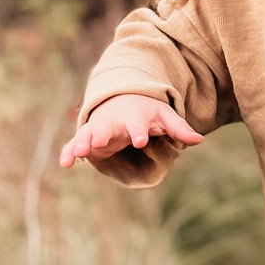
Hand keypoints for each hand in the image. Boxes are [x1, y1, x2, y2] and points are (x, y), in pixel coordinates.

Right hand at [59, 94, 202, 168]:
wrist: (123, 100)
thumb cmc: (147, 113)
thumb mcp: (164, 117)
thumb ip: (178, 128)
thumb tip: (199, 139)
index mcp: (133, 117)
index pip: (137, 124)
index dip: (139, 132)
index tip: (141, 141)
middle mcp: (113, 122)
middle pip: (106, 126)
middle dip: (102, 132)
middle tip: (99, 140)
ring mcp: (98, 129)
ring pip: (87, 134)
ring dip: (82, 142)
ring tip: (78, 152)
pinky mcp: (88, 139)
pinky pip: (75, 144)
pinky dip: (69, 152)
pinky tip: (65, 164)